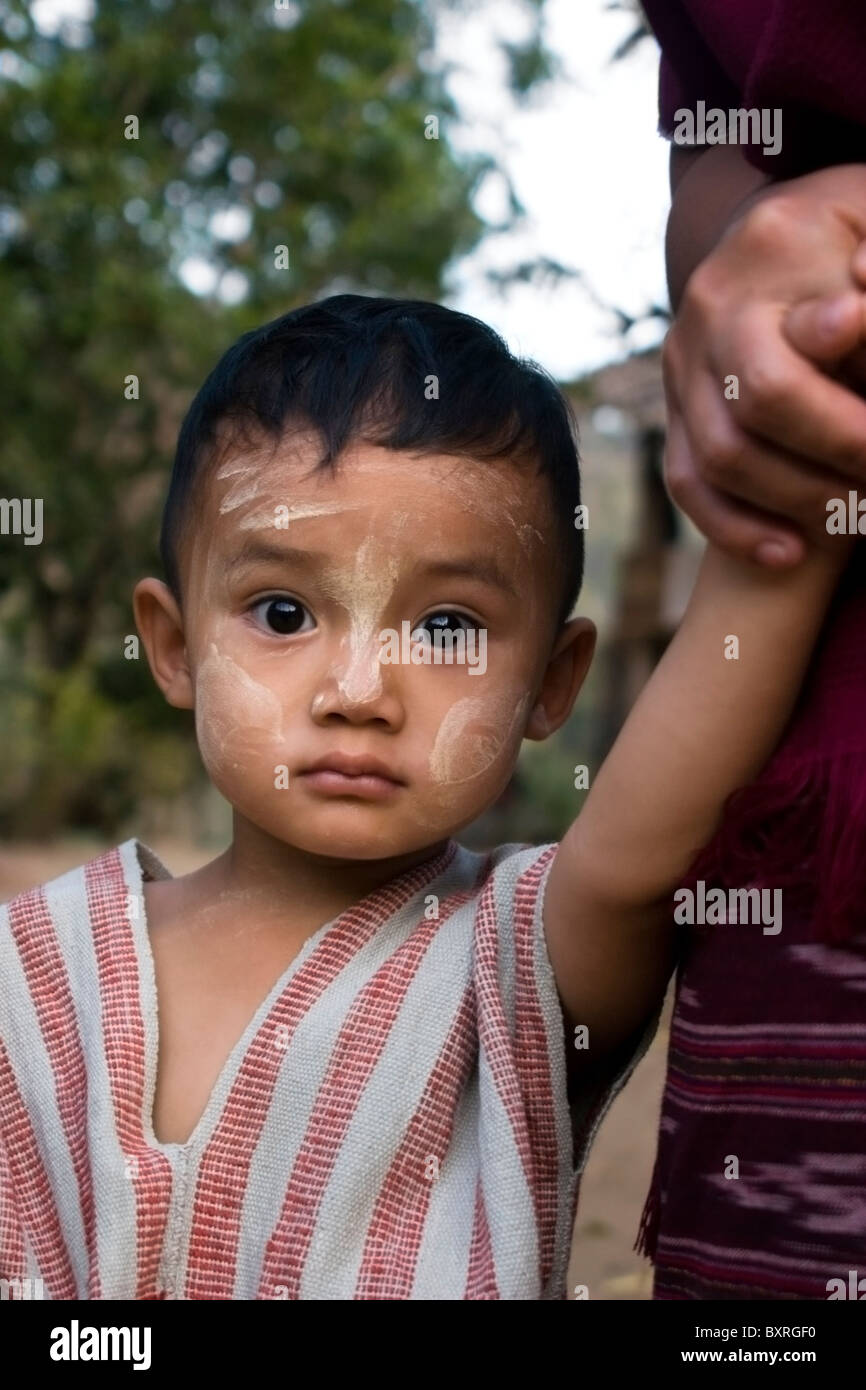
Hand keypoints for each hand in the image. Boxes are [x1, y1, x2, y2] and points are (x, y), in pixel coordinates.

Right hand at [662, 165, 865, 565]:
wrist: (786, 230)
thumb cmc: (858, 234)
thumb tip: (853, 315)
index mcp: (772, 244)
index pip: (804, 336)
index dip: (845, 418)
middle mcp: (711, 303)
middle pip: (758, 408)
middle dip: (836, 455)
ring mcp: (682, 356)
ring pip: (720, 458)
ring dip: (799, 499)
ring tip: (860, 514)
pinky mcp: (674, 403)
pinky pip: (687, 480)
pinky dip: (737, 526)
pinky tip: (791, 553)